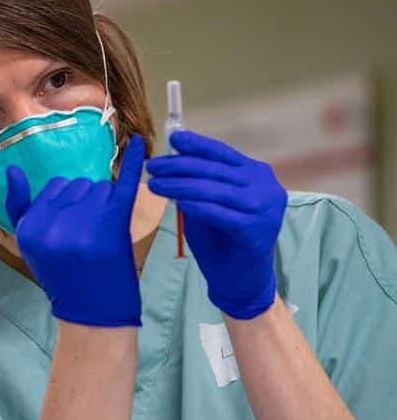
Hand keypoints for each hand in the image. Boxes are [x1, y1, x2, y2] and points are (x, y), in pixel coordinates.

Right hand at [5, 135, 145, 326]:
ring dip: (106, 204)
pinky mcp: (114, 227)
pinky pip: (123, 185)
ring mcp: (84, 226)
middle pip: (78, 184)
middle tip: (88, 236)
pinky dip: (133, 163)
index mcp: (30, 228)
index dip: (67, 203)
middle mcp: (54, 225)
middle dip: (86, 202)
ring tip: (103, 235)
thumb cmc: (63, 276)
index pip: (54, 187)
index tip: (71, 229)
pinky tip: (138, 144)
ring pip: (100, 187)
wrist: (93, 314)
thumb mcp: (30, 244)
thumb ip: (19, 207)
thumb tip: (14, 169)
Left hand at [147, 130, 285, 319]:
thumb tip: (173, 158)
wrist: (241, 279)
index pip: (223, 153)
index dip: (197, 145)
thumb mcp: (208, 203)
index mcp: (256, 174)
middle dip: (179, 166)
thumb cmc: (222, 238)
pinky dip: (197, 207)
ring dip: (180, 185)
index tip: (173, 139)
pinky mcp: (256, 229)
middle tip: (153, 166)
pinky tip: (178, 203)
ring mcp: (265, 208)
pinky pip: (219, 213)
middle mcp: (266, 186)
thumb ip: (199, 182)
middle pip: (215, 170)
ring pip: (214, 190)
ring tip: (154, 184)